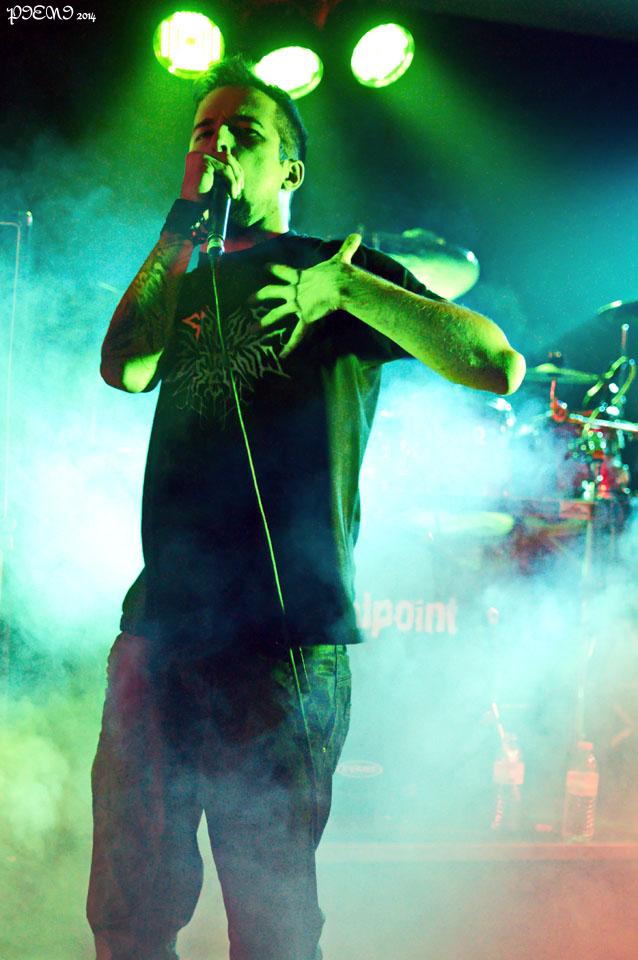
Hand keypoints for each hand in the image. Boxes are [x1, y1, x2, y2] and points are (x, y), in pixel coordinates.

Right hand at [180, 149, 243, 201]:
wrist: (191, 208)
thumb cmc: (203, 199)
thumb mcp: (216, 184)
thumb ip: (223, 175)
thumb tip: (240, 173)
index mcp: (202, 158)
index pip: (224, 157)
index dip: (236, 170)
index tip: (240, 184)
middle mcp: (200, 154)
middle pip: (227, 157)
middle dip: (238, 172)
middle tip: (240, 188)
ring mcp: (201, 156)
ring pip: (228, 162)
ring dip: (236, 178)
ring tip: (236, 193)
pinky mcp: (204, 162)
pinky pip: (225, 169)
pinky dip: (232, 182)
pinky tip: (233, 194)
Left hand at [254, 234, 361, 357]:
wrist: (340, 283)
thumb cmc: (340, 272)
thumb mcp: (341, 257)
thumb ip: (347, 247)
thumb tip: (357, 235)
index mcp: (301, 276)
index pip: (283, 271)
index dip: (274, 269)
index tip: (265, 267)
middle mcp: (295, 291)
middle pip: (270, 292)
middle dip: (257, 296)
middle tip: (246, 302)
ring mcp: (298, 305)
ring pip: (275, 315)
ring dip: (262, 323)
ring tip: (249, 331)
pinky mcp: (305, 317)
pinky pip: (296, 335)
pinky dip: (290, 347)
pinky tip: (282, 356)